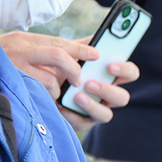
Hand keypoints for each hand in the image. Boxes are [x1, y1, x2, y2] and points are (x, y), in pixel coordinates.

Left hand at [0, 31, 139, 130]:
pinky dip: (72, 115)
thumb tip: (97, 38)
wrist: (31, 78)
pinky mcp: (81, 121)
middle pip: (123, 98)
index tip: (110, 65)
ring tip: (76, 96)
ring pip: (106, 115)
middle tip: (90, 83)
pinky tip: (60, 105)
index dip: (125, 70)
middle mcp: (107, 94)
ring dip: (93, 106)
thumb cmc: (58, 64)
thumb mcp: (69, 51)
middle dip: (109, 91)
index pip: (130, 73)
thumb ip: (84, 46)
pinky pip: (83, 123)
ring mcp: (95, 110)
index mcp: (110, 76)